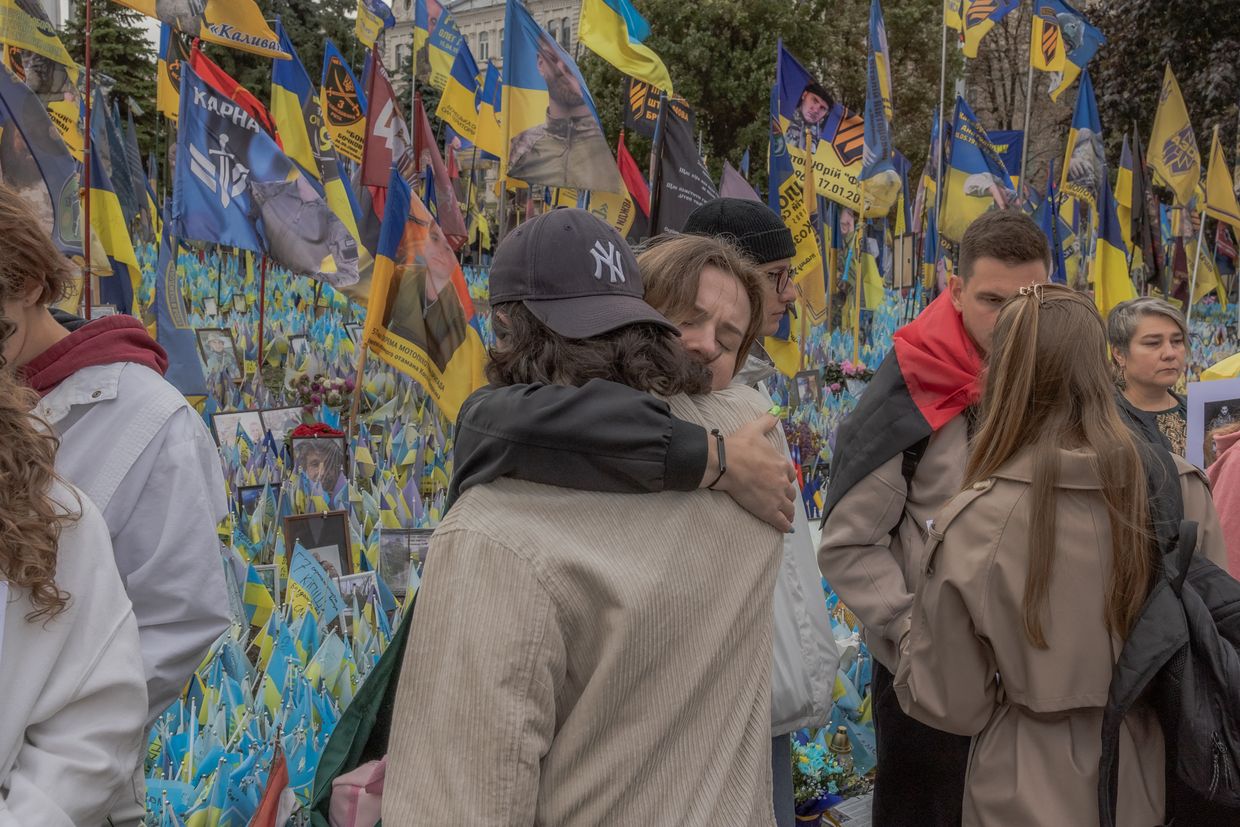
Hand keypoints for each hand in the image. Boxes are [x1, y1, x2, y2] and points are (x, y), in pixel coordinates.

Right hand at [712, 414, 797, 531]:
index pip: (790, 474)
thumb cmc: (740, 446)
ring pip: (788, 508)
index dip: (786, 479)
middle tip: (781, 499)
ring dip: (788, 512)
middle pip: (790, 493)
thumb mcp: (754, 429)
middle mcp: (783, 482)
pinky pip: (781, 522)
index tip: (782, 481)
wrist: (726, 464)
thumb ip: (766, 422)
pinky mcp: (768, 511)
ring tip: (786, 516)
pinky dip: (785, 526)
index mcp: (781, 464)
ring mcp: (776, 498)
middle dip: (786, 496)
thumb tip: (775, 413)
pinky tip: (786, 529)